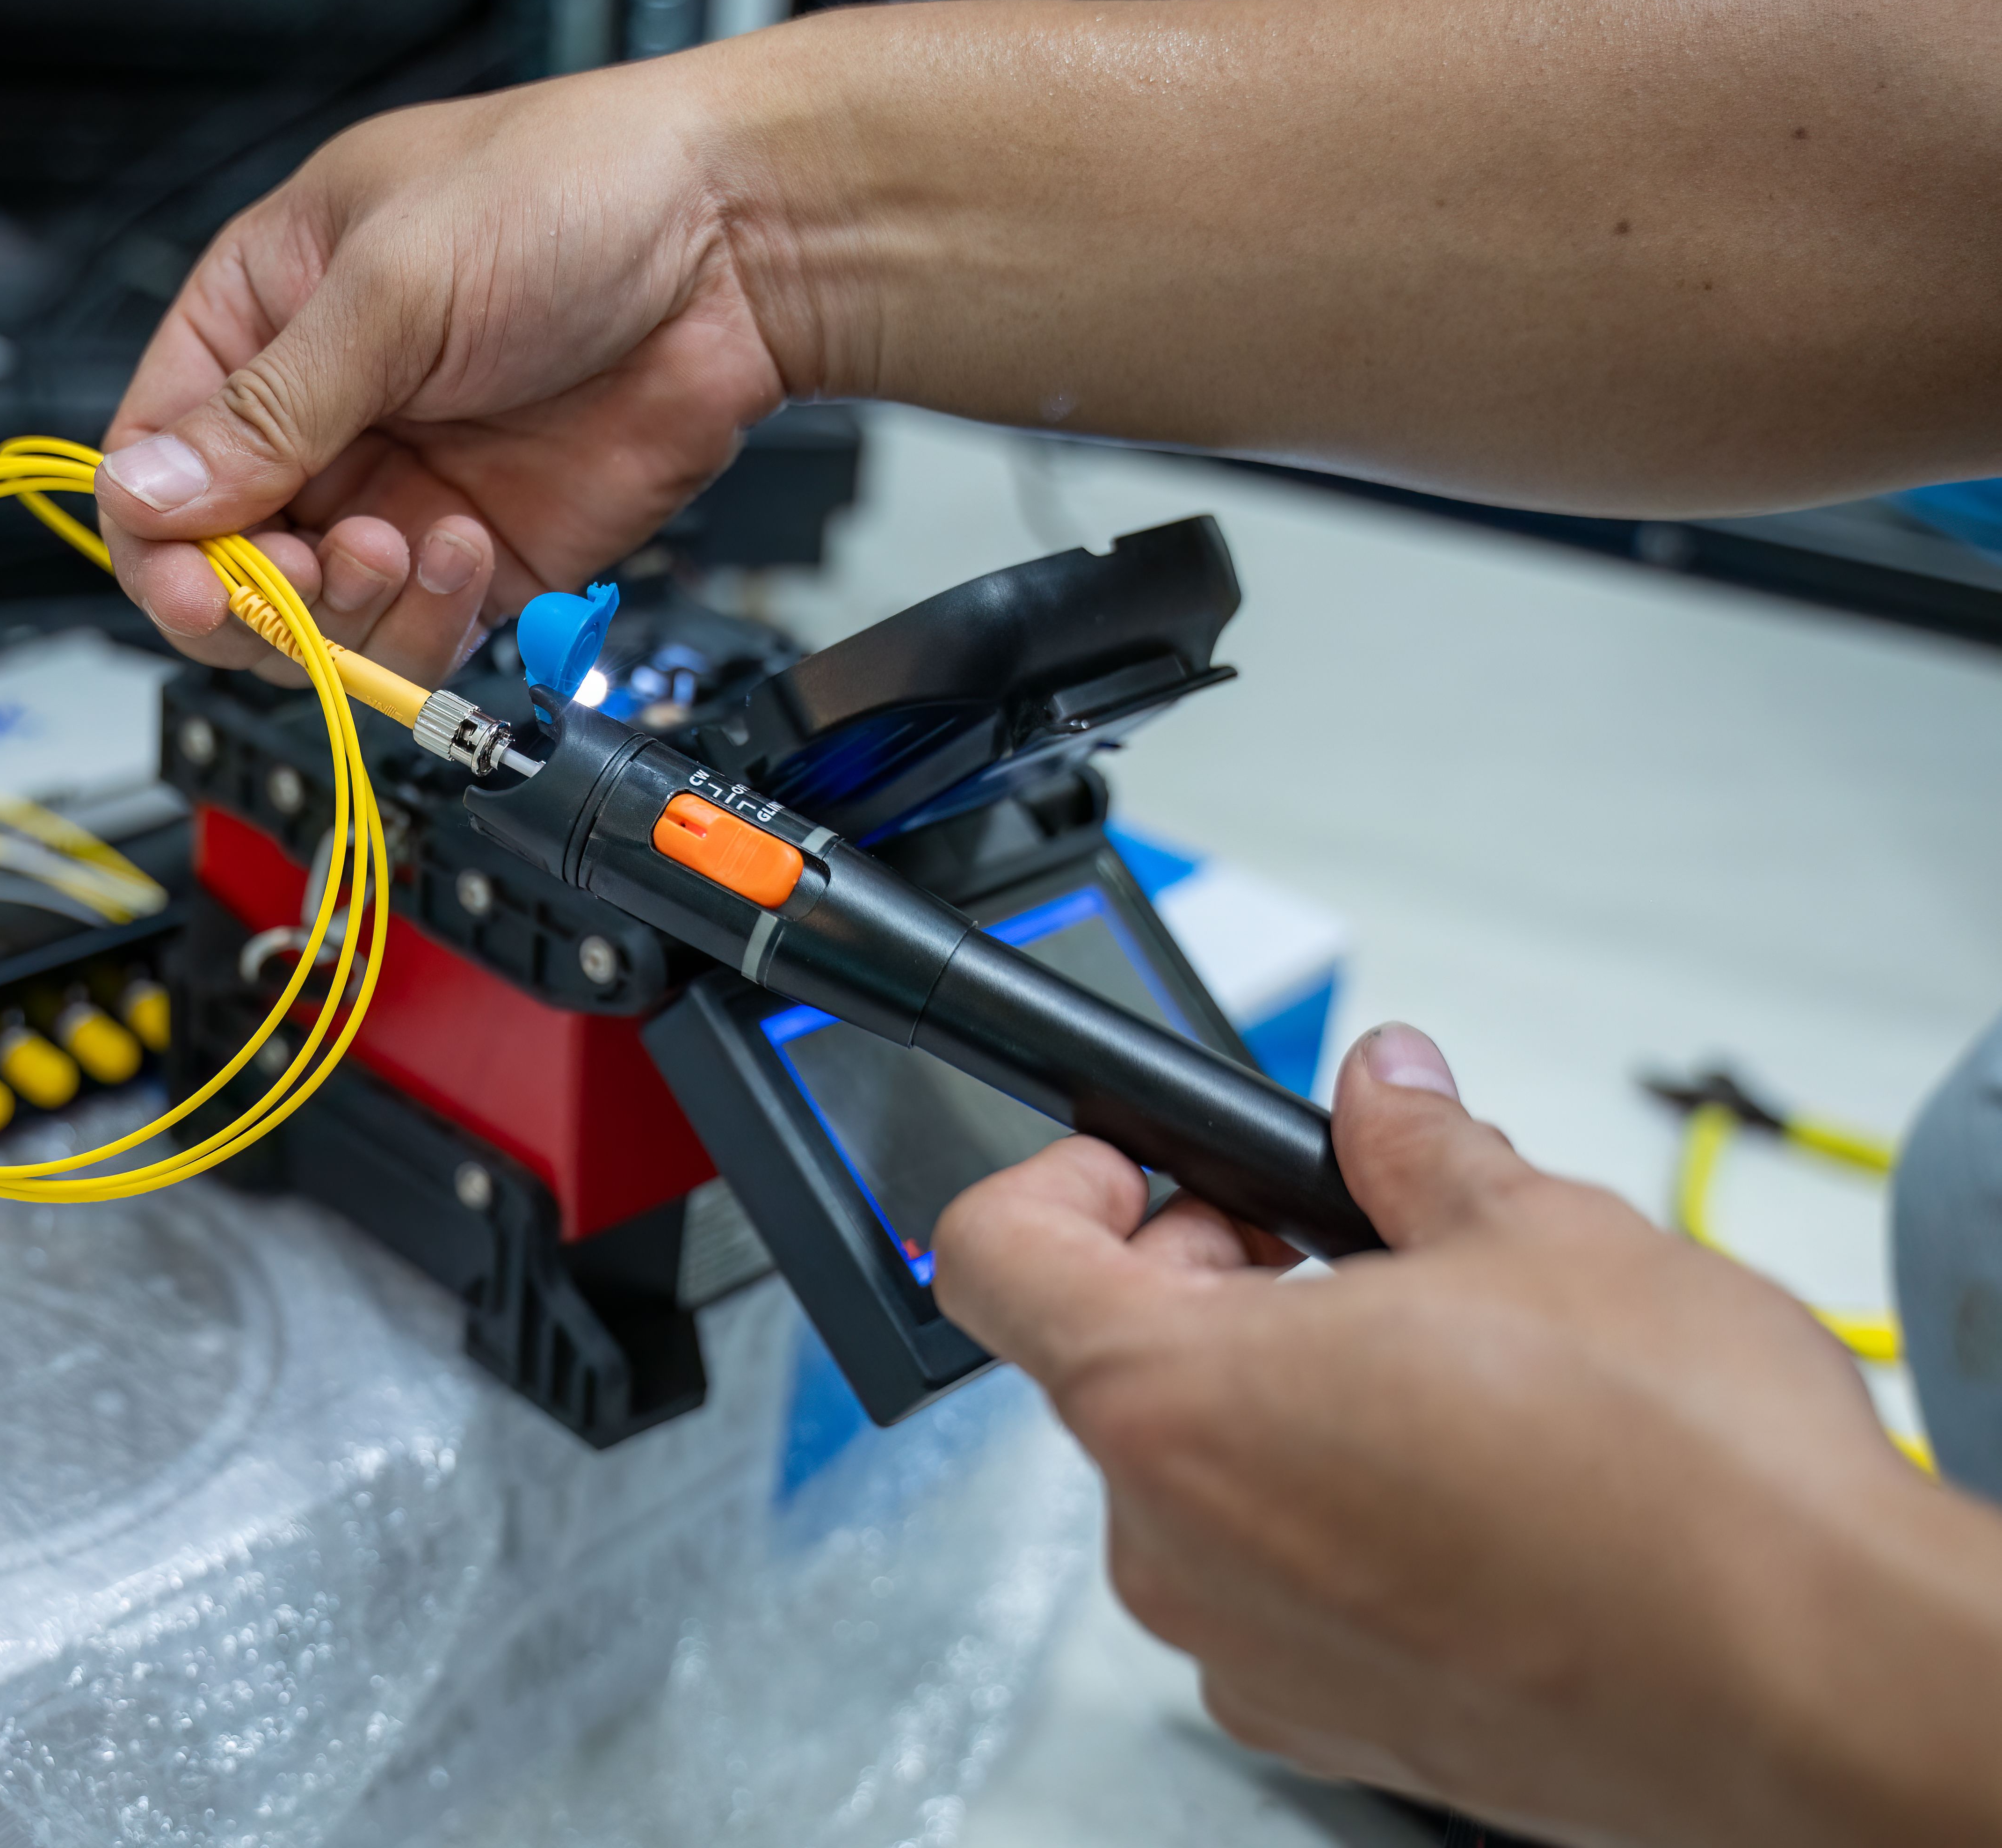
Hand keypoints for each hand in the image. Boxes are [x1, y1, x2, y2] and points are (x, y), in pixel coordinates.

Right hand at [92, 48, 798, 687]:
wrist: (739, 240)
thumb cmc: (572, 190)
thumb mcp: (391, 282)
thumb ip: (269, 406)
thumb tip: (148, 493)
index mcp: (264, 321)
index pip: (154, 464)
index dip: (163, 542)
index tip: (203, 584)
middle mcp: (323, 419)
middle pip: (227, 566)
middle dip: (262, 592)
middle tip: (318, 563)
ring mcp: (401, 490)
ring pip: (320, 623)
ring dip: (351, 612)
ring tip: (405, 543)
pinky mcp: (483, 556)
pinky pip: (417, 638)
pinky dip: (432, 622)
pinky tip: (472, 547)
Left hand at [932, 1024, 2001, 1847]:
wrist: (1821, 1683)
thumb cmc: (1686, 1488)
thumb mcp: (1537, 1229)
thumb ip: (1412, 1148)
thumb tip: (1383, 1092)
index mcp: (1173, 1402)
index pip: (991, 1258)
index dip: (1054, 1182)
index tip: (1131, 1162)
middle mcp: (1174, 1546)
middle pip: (1108, 1365)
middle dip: (1202, 1282)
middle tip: (1332, 1246)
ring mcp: (1245, 1651)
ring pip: (1199, 1477)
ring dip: (1276, 1400)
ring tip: (1430, 1363)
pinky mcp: (1327, 1720)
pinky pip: (1273, 1584)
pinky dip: (1329, 1514)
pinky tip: (1459, 1481)